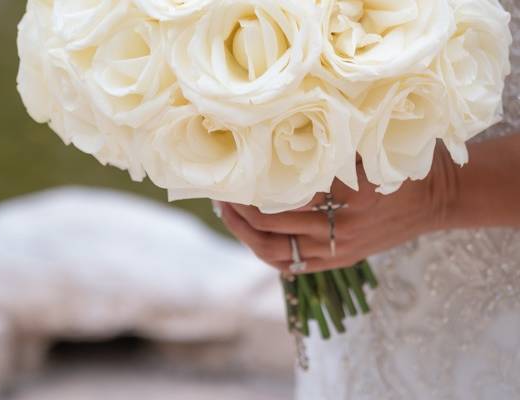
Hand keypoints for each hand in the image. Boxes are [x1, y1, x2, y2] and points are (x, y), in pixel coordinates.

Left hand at [219, 147, 454, 272]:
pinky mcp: (343, 260)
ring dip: (245, 234)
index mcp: (349, 190)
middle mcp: (343, 223)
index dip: (251, 184)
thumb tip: (280, 127)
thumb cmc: (405, 160)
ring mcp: (342, 247)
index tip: (232, 170)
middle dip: (239, 208)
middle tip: (221, 193)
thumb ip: (333, 140)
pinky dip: (268, 254)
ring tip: (229, 215)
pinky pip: (294, 266)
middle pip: (272, 222)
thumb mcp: (374, 141)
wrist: (440, 197)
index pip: (283, 191)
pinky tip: (252, 238)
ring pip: (276, 250)